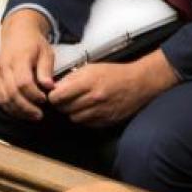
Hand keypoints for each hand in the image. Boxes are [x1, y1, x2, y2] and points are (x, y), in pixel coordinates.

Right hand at [0, 9, 55, 120]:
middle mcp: (4, 67)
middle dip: (26, 108)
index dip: (34, 95)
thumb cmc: (33, 43)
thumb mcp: (46, 52)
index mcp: (18, 58)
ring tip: (31, 116)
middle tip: (39, 115)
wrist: (17, 32)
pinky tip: (19, 112)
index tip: (45, 99)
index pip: (23, 82)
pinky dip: (8, 107)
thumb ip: (46, 70)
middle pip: (12, 93)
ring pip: (3, 98)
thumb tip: (50, 87)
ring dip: (17, 111)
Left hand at [48, 50, 178, 126]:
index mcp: (88, 82)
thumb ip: (71, 78)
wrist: (138, 83)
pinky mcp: (105, 121)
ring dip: (73, 112)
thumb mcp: (90, 68)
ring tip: (79, 103)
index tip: (54, 95)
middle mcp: (94, 98)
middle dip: (62, 104)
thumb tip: (54, 88)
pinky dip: (84, 118)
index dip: (53, 96)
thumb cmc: (114, 74)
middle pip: (64, 108)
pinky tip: (89, 109)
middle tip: (66, 99)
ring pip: (73, 118)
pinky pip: (85, 123)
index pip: (58, 96)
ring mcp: (100, 111)